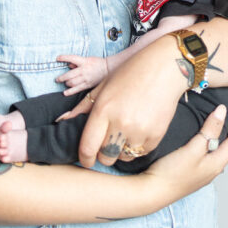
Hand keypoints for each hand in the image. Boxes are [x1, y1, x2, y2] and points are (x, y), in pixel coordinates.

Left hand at [56, 55, 108, 94]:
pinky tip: (65, 93)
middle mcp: (84, 70)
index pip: (72, 58)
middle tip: (57, 79)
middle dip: (62, 78)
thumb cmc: (97, 63)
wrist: (108, 69)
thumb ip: (77, 63)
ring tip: (65, 83)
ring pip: (72, 83)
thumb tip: (68, 65)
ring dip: (66, 83)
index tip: (58, 58)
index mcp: (84, 61)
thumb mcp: (87, 59)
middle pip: (69, 75)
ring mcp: (86, 78)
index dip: (64, 58)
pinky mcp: (88, 85)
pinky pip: (77, 89)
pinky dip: (70, 91)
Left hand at [76, 35, 186, 167]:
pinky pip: (141, 152)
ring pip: (123, 157)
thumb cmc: (131, 73)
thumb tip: (63, 119)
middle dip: (103, 153)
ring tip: (125, 132)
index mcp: (103, 109)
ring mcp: (140, 130)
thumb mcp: (103, 86)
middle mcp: (120, 122)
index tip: (86, 160)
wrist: (164, 67)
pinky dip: (137, 146)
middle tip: (107, 143)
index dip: (85, 158)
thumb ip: (84, 106)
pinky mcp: (156, 135)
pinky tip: (139, 130)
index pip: (87, 147)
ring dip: (121, 150)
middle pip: (105, 156)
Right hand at [144, 105, 227, 203]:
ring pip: (215, 150)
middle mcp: (211, 170)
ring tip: (211, 121)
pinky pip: (204, 154)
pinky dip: (205, 141)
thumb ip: (210, 130)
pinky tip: (195, 138)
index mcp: (216, 164)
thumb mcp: (193, 149)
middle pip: (227, 146)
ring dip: (216, 135)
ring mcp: (201, 172)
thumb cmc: (172, 173)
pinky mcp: (190, 172)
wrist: (153, 191)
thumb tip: (223, 112)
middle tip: (223, 113)